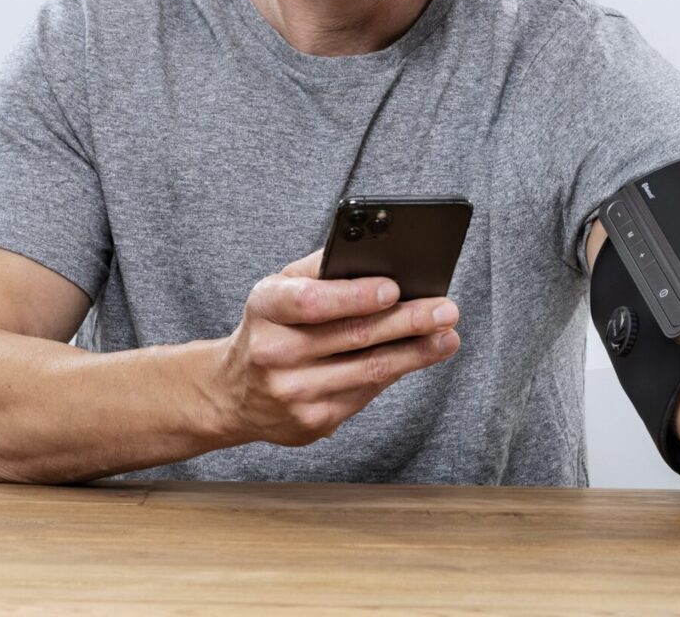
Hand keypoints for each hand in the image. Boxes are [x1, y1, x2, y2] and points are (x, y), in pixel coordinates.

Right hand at [211, 248, 461, 446]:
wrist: (232, 393)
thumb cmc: (269, 328)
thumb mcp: (278, 290)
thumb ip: (320, 270)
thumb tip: (376, 257)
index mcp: (264, 309)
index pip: (311, 302)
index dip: (354, 295)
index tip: (394, 288)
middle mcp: (273, 354)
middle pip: (352, 336)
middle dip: (407, 321)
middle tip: (445, 310)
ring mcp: (293, 394)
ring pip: (368, 371)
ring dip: (416, 353)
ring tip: (447, 336)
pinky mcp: (312, 423)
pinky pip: (365, 394)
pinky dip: (396, 373)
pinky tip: (418, 358)